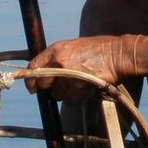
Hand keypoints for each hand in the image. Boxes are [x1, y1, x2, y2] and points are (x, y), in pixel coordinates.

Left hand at [23, 34, 137, 98]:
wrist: (118, 54)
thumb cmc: (98, 50)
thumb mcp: (73, 47)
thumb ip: (57, 58)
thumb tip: (43, 73)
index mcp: (57, 49)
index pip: (33, 66)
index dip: (30, 80)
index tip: (32, 88)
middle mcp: (60, 61)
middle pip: (43, 84)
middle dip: (49, 89)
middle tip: (59, 88)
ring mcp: (70, 74)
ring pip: (57, 95)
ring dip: (65, 94)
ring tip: (78, 85)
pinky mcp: (80, 86)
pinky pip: (71, 100)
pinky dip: (76, 98)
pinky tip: (85, 89)